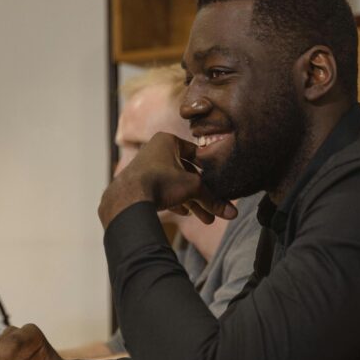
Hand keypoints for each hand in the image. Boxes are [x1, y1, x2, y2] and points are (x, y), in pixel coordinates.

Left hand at [99, 132, 236, 227]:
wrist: (127, 199)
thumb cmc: (160, 182)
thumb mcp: (193, 188)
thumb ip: (213, 199)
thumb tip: (232, 213)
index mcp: (167, 141)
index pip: (195, 152)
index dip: (208, 168)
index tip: (218, 181)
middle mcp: (155, 150)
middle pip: (186, 173)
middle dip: (201, 193)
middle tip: (213, 207)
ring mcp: (145, 167)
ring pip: (175, 185)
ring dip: (191, 201)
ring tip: (205, 218)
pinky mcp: (138, 183)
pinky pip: (162, 191)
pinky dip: (175, 201)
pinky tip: (185, 213)